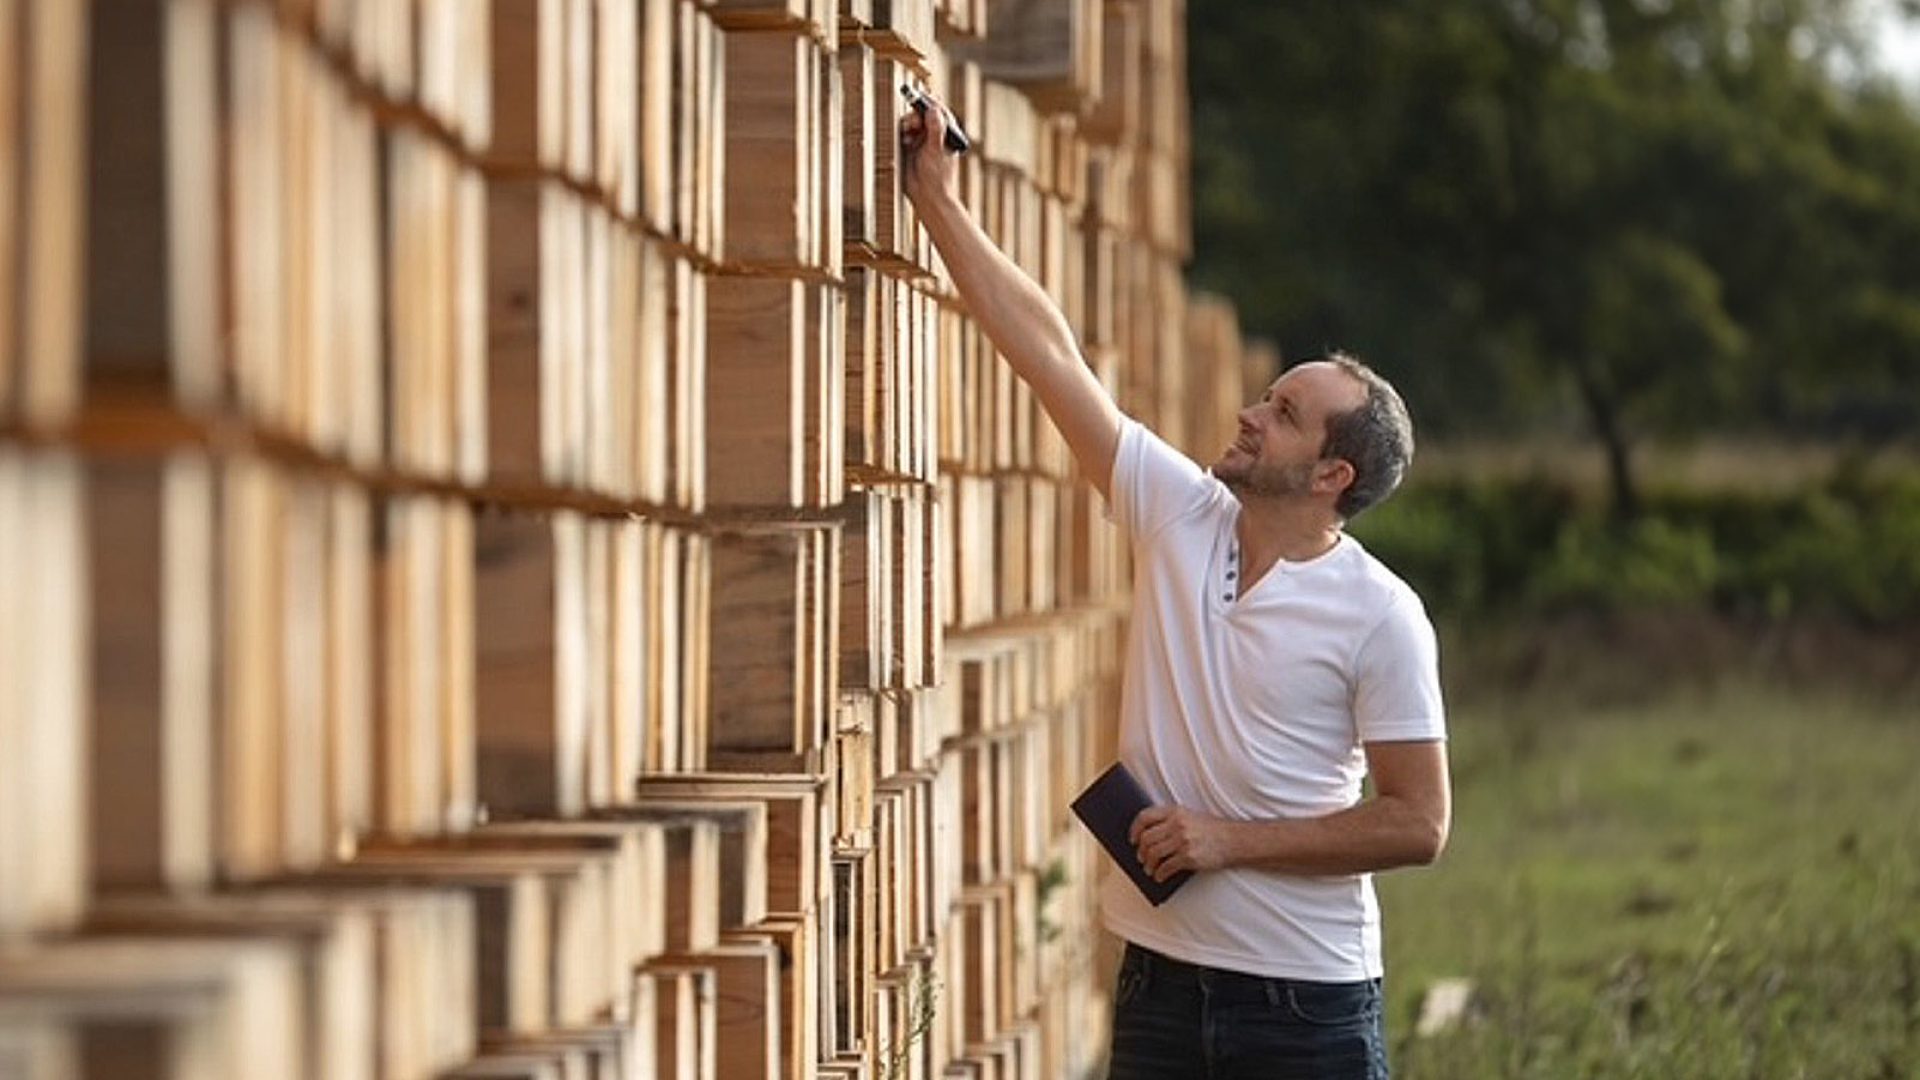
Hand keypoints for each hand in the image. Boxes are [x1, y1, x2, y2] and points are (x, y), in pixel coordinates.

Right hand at [899, 91, 960, 208]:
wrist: (928, 198)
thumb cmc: (939, 177)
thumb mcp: (937, 150)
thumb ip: (935, 129)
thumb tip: (933, 109)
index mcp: (945, 134)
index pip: (938, 111)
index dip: (929, 103)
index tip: (920, 98)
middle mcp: (933, 136)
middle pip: (921, 115)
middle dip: (915, 116)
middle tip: (912, 124)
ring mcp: (920, 142)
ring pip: (910, 124)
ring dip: (907, 125)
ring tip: (907, 134)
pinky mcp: (908, 149)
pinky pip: (902, 135)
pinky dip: (902, 135)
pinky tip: (903, 142)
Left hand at [1130, 805, 1236, 880]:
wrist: (1233, 839)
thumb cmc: (1210, 829)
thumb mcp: (1190, 816)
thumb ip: (1170, 821)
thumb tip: (1146, 837)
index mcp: (1175, 811)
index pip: (1145, 816)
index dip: (1134, 829)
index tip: (1132, 839)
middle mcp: (1177, 824)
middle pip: (1147, 838)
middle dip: (1140, 851)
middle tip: (1140, 858)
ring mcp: (1183, 840)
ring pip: (1153, 854)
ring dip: (1147, 865)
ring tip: (1148, 869)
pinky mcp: (1189, 857)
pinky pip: (1166, 867)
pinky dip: (1159, 874)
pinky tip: (1159, 876)